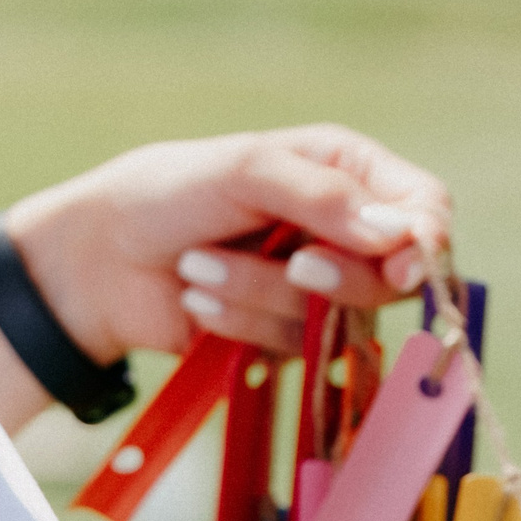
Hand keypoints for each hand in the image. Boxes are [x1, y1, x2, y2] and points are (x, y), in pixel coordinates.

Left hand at [2, 125, 451, 363]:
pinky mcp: (289, 337)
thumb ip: (322, 196)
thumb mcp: (243, 172)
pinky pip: (296, 348)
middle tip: (295, 265)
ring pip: (339, 318)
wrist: (94, 262)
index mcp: (346, 172)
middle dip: (340, 279)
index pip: (425, 208)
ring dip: (263, 296)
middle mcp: (344, 230)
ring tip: (200, 267)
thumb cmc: (165, 193)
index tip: (402, 264)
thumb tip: (399, 235)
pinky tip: (199, 300)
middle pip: (396, 276)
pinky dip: (244, 324)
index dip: (425, 241)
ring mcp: (318, 288)